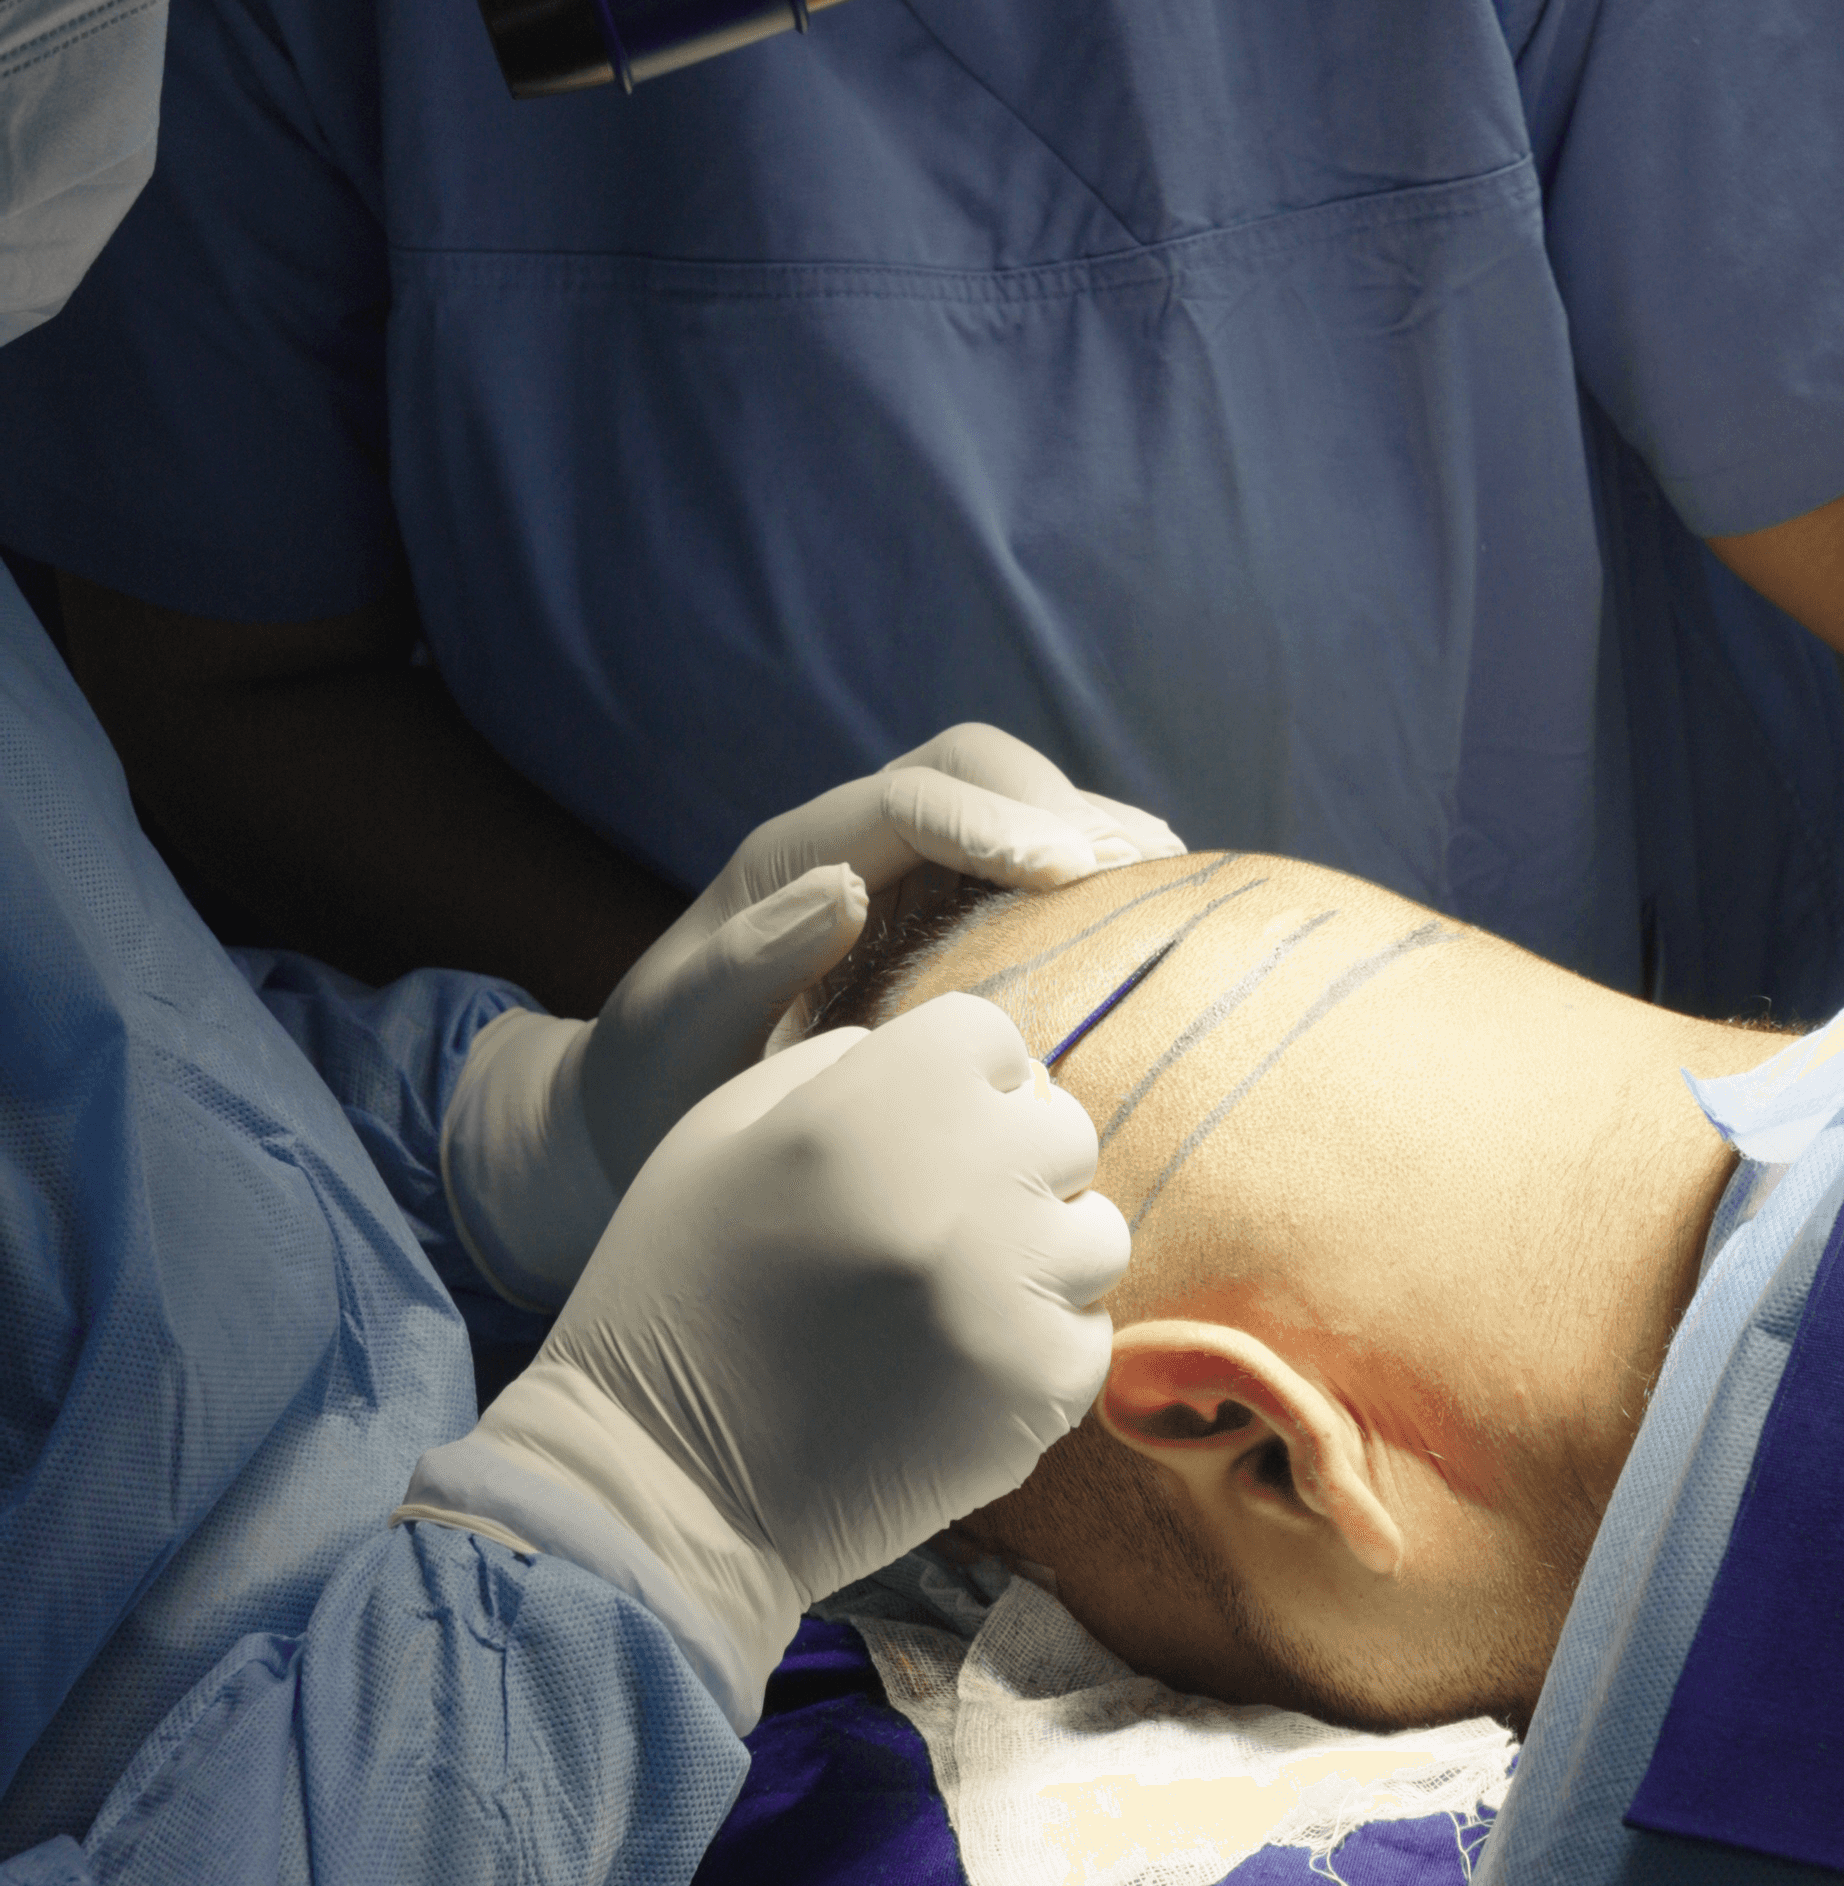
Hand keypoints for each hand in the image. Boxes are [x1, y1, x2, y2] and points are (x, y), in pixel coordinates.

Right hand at [411, 1001, 1129, 1714]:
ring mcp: (1012, 1287)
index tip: (921, 1130)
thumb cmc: (678, 1291)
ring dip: (1038, 1256)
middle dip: (1008, 1164)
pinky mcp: (1037, 1388)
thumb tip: (952, 1065)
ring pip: (1095, 1234)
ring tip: (951, 1297)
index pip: (991, 1037)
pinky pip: (1089, 1336)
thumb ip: (839, 1067)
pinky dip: (1037, 1347)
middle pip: (1062, 1131)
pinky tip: (956, 1366)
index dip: (957, 1079)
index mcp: (881, 1100)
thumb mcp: (720, 1132)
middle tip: (934, 1222)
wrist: (661, 1484)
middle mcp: (964, 1180)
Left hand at [441, 724, 1181, 1302]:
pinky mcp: (931, 919)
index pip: (915, 799)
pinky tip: (1143, 919)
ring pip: (1009, 805)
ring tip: (1169, 881)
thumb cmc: (653, 1087)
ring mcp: (897, 876)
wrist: (633, 1118)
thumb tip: (846, 885)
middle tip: (1136, 873)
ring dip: (1089, 831)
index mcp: (794, 858)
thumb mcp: (676, 1033)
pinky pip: (1018, 870)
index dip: (998, 823)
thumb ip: (746, 962)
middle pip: (975, 767)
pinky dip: (1086, 878)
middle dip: (1059, 806)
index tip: (1068, 875)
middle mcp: (853, 846)